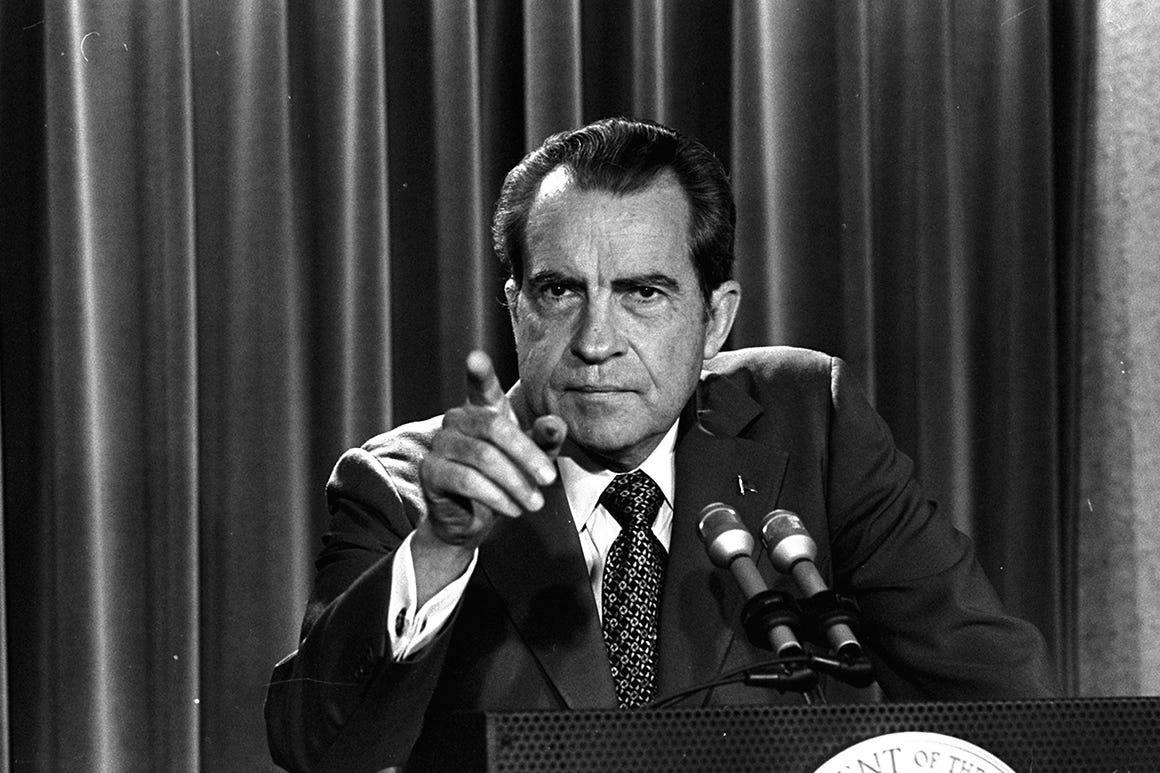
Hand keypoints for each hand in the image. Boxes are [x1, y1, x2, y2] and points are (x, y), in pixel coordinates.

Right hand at [416, 350, 565, 560]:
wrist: (473, 519)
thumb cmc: (505, 479)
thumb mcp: (532, 458)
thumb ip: (544, 439)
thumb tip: (555, 423)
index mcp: (482, 409)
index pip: (481, 387)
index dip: (479, 373)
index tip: (475, 358)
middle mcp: (457, 419)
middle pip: (495, 428)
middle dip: (527, 455)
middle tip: (550, 479)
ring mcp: (441, 443)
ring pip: (483, 457)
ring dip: (515, 483)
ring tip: (535, 503)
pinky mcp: (430, 471)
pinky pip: (467, 480)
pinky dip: (496, 497)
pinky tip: (512, 509)